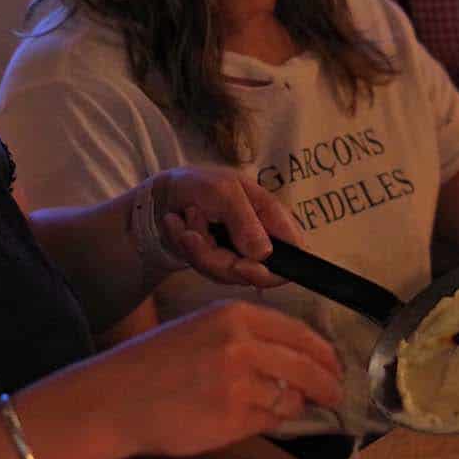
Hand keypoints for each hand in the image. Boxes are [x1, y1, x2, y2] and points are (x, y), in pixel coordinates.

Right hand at [100, 301, 343, 457]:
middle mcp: (242, 344)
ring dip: (296, 404)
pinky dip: (272, 421)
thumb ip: (246, 337)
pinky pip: (269, 420)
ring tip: (293, 407)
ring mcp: (239, 382)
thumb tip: (293, 358)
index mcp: (235, 315)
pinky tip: (261, 418)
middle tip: (336, 394)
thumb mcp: (202, 329)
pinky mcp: (232, 417)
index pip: (298, 333)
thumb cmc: (155, 363)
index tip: (333, 365)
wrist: (115, 397)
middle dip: (327, 382)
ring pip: (290, 396)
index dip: (322, 352)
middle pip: (306, 365)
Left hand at [150, 166, 303, 287]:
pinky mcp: (218, 263)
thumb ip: (245, 221)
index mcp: (273, 217)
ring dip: (197, 248)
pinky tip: (176, 224)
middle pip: (255, 272)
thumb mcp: (223, 192)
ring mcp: (239, 254)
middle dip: (217, 258)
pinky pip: (207, 270)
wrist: (163, 194)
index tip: (240, 265)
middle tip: (192, 235)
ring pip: (226, 274)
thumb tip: (264, 254)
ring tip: (185, 218)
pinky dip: (187, 248)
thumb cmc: (200, 184)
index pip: (294, 254)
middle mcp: (261, 240)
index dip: (274, 270)